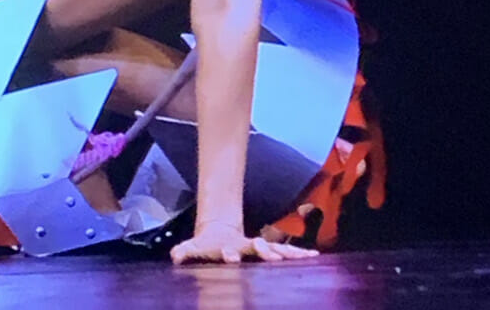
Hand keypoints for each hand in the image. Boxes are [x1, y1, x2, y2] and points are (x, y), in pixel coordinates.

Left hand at [170, 220, 319, 264]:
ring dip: (288, 253)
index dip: (229, 254)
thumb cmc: (208, 246)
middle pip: (257, 247)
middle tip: (270, 254)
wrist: (220, 233)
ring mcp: (259, 247)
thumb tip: (174, 255)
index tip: (230, 257)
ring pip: (277, 249)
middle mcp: (246, 246)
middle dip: (264, 251)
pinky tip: (314, 256)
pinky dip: (299, 255)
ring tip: (304, 256)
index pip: (230, 250)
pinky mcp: (269, 252)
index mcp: (228, 247)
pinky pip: (286, 254)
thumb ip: (185, 251)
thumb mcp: (195, 247)